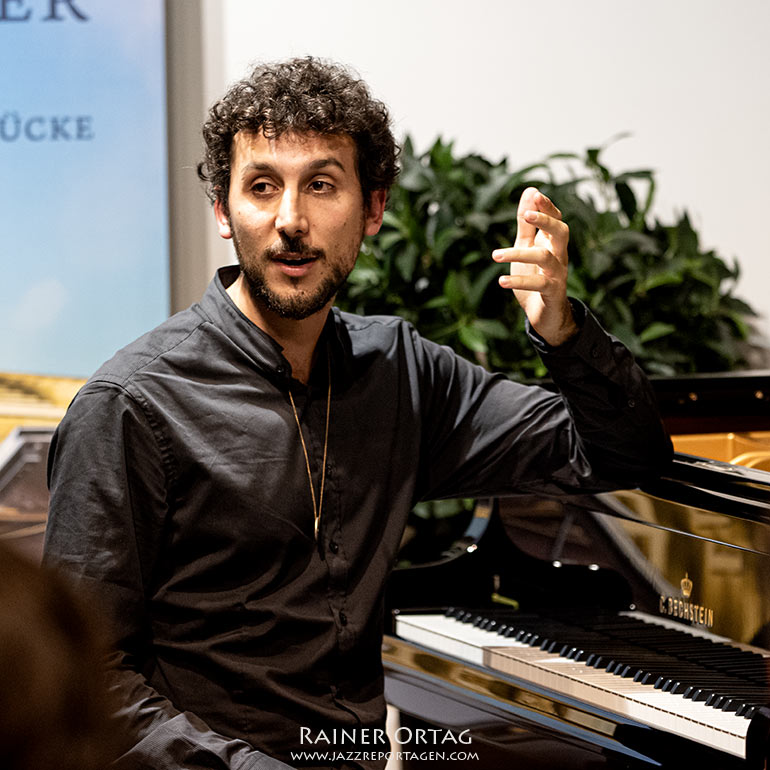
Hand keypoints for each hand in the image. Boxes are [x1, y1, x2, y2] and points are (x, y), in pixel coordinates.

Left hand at [493, 186, 577, 346]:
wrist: (543, 313)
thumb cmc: (535, 276)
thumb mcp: (527, 247)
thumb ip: (527, 223)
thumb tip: (530, 190)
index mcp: (552, 243)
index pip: (556, 218)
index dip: (547, 206)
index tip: (534, 194)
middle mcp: (559, 255)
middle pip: (561, 232)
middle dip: (546, 221)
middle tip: (527, 215)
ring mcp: (558, 274)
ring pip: (544, 258)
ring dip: (518, 253)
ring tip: (495, 255)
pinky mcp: (552, 292)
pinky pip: (539, 284)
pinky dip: (519, 281)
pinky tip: (502, 281)